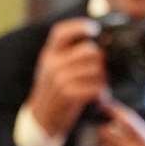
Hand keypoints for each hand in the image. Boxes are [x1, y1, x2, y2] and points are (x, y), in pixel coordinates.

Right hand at [25, 18, 104, 137]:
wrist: (41, 118)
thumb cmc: (53, 91)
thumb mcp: (53, 68)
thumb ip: (68, 54)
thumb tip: (98, 40)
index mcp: (49, 54)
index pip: (61, 32)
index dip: (80, 26)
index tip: (95, 29)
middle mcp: (52, 64)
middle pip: (89, 50)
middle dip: (101, 60)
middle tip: (102, 70)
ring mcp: (59, 79)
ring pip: (96, 69)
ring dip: (103, 78)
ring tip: (100, 85)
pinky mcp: (68, 95)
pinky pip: (95, 87)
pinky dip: (101, 92)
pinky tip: (99, 96)